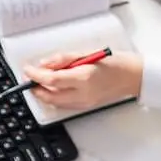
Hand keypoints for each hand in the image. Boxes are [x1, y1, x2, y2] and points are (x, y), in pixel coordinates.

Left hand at [25, 51, 141, 110]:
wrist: (132, 76)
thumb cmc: (113, 62)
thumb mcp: (85, 53)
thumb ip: (63, 59)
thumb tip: (44, 64)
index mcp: (83, 77)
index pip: (51, 79)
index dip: (36, 75)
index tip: (28, 70)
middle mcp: (83, 93)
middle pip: (50, 96)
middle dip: (36, 88)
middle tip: (29, 79)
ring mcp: (85, 102)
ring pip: (56, 103)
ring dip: (44, 94)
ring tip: (38, 83)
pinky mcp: (86, 106)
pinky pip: (64, 104)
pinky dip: (54, 98)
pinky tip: (52, 89)